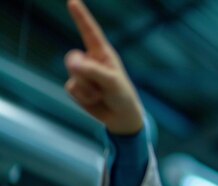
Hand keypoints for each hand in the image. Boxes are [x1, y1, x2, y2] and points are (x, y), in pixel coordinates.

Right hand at [65, 0, 143, 134]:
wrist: (121, 117)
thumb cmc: (122, 96)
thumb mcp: (112, 82)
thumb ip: (92, 71)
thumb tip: (70, 62)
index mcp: (103, 53)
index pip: (90, 31)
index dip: (81, 16)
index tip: (73, 1)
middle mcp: (90, 60)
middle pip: (72, 59)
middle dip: (84, 74)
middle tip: (101, 86)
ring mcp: (81, 74)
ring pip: (72, 76)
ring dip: (87, 89)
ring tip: (101, 94)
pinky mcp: (76, 87)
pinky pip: (70, 89)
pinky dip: (83, 98)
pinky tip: (94, 100)